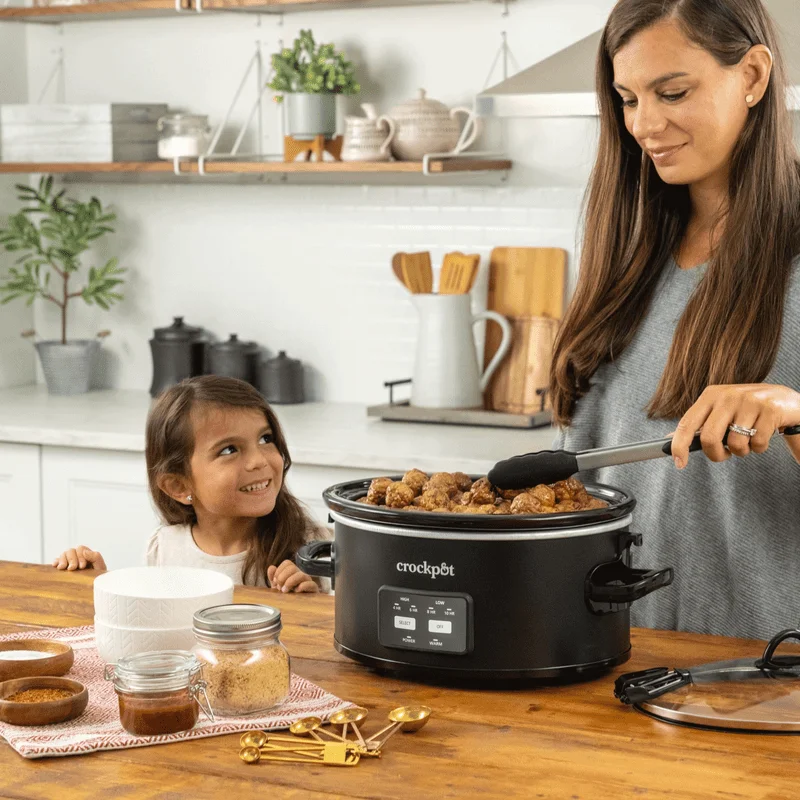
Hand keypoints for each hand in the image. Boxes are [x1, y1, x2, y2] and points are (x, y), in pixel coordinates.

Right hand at [52, 546, 106, 571]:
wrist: (93, 586)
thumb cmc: (97, 576)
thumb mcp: (100, 567)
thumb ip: (95, 557)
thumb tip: (85, 551)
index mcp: (87, 554)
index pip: (80, 548)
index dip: (80, 556)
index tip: (82, 566)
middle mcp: (77, 556)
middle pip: (70, 550)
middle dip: (71, 559)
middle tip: (73, 568)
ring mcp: (69, 561)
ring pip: (63, 554)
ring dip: (62, 560)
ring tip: (63, 568)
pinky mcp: (63, 566)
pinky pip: (56, 560)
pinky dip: (56, 561)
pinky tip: (56, 566)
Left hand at [267, 560, 318, 592]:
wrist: (297, 609)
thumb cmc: (287, 597)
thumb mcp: (277, 588)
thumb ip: (273, 578)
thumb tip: (272, 568)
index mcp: (292, 573)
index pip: (287, 563)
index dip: (279, 571)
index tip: (275, 582)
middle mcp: (300, 575)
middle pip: (292, 567)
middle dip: (282, 577)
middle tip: (280, 588)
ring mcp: (307, 581)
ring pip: (301, 575)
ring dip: (290, 582)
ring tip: (285, 591)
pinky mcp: (313, 590)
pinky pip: (311, 584)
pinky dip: (302, 586)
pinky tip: (296, 592)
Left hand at [671, 384, 799, 468]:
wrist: (786, 400)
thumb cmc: (748, 410)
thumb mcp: (721, 412)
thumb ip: (699, 424)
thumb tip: (669, 439)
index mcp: (711, 395)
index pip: (687, 423)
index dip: (679, 445)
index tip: (679, 463)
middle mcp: (727, 395)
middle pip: (710, 438)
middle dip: (716, 454)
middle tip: (725, 455)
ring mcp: (749, 401)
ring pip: (735, 444)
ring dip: (742, 451)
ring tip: (748, 440)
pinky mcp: (770, 409)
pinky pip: (757, 444)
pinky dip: (759, 448)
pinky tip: (763, 435)